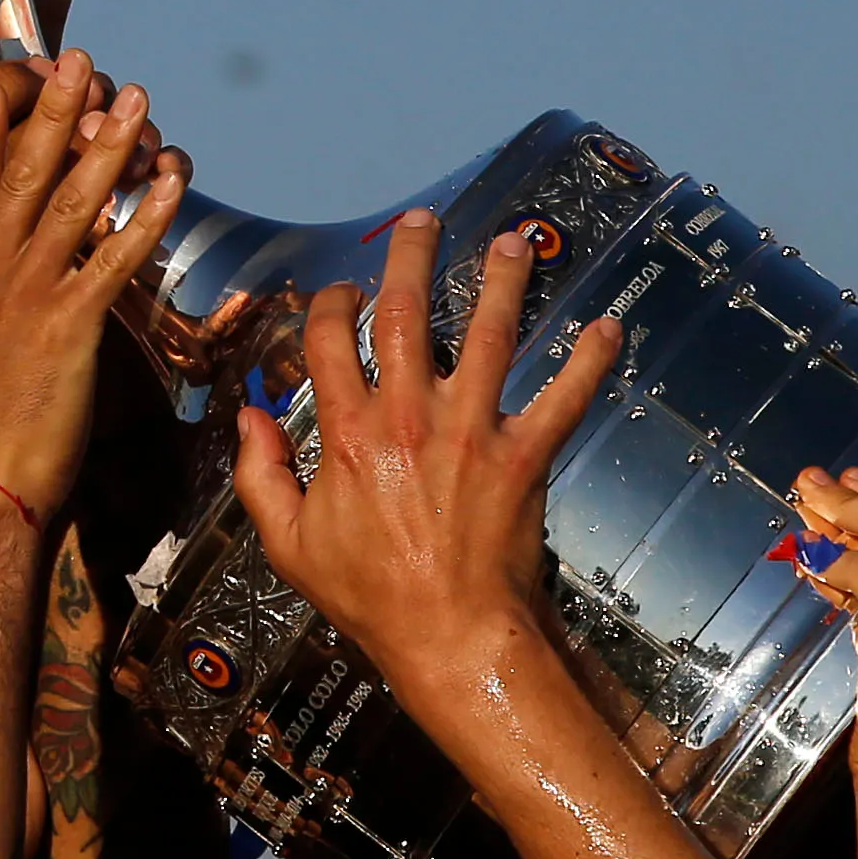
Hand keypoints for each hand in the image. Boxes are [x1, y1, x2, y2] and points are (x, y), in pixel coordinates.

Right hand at [0, 53, 188, 518]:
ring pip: (74, 201)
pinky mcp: (68, 323)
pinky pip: (116, 255)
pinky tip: (170, 180)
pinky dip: (146, 213)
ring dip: (110, 143)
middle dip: (54, 110)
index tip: (2, 80)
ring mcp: (25, 292)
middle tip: (78, 58)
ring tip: (136, 98)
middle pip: (24, 172)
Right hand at [229, 211, 624, 670]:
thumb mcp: (288, 543)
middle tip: (423, 220)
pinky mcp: (525, 458)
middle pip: (409, 313)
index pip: (330, 340)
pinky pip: (564, 400)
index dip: (329, 305)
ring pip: (490, 337)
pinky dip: (589, 363)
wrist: (450, 638)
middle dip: (414, 257)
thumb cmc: (370, 597)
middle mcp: (410, 418)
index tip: (340, 294)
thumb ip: (261, 474)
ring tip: (516, 242)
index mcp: (349, 433)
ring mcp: (473, 433)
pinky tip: (609, 326)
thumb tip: (249, 418)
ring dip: (504, 283)